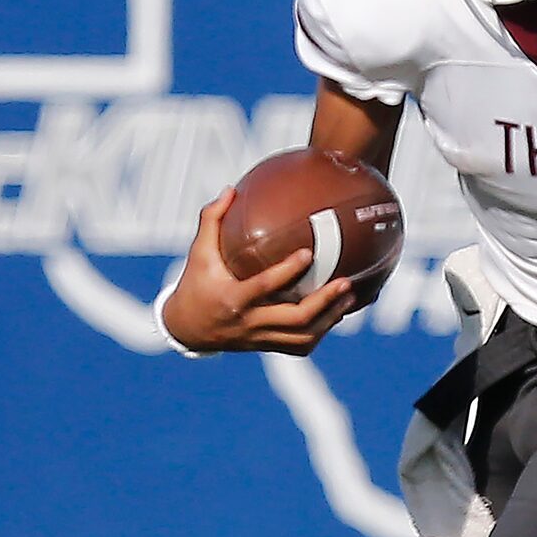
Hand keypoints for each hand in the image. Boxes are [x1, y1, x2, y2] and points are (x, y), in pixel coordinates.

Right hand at [160, 189, 356, 355]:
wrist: (187, 329)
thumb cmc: (195, 284)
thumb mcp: (199, 253)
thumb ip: (212, 220)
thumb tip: (230, 189)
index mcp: (233, 298)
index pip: (265, 287)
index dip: (288, 272)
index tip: (309, 253)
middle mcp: (249, 322)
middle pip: (295, 318)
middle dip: (324, 301)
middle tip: (346, 281)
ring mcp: (261, 338)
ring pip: (303, 337)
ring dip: (329, 318)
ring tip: (349, 297)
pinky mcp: (267, 346)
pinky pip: (300, 346)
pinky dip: (321, 331)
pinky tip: (337, 313)